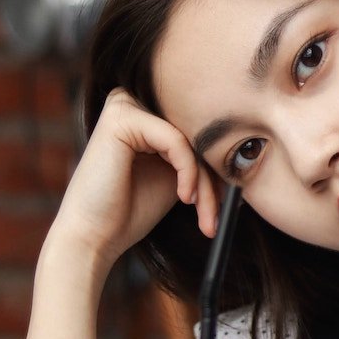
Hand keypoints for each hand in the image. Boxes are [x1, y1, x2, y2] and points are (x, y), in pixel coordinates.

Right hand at [50, 87, 220, 270]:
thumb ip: (199, 157)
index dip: (217, 169)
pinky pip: (176, 140)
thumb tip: (243, 151)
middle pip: (195, 133)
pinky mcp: (121, 116)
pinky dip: (188, 172)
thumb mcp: (177, 178)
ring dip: (204, 180)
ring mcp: (124, 104)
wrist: (95, 236)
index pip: (197, 133)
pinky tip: (184, 197)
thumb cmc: (130, 211)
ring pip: (190, 138)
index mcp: (145, 113)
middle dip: (214, 178)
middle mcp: (133, 102)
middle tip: (217, 217)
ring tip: (204, 213)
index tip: (228, 206)